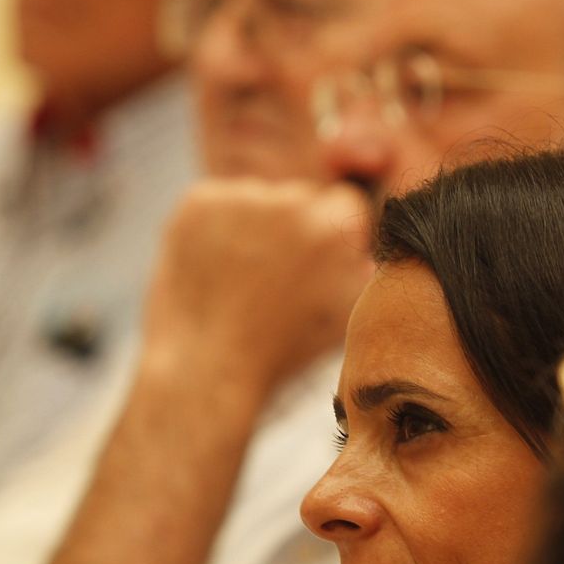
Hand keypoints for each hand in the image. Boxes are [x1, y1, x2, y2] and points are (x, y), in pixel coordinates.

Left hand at [143, 179, 373, 396]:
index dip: (328, 239)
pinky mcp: (200, 201)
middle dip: (292, 228)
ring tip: (239, 280)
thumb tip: (363, 251)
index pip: (345, 204)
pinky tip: (213, 270)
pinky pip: (216, 203)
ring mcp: (243, 197)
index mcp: (337, 227)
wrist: (208, 366)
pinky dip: (214, 229)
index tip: (310, 267)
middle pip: (301, 197)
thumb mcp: (345, 317)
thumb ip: (364, 274)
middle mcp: (293, 201)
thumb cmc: (280, 351)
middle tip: (272, 278)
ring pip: (258, 199)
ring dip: (253, 227)